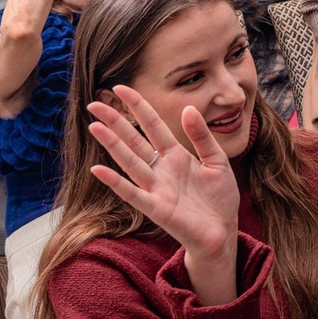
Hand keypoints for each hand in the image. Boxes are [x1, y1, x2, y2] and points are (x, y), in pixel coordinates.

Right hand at [86, 86, 239, 267]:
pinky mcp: (156, 208)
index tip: (121, 87)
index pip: (153, 125)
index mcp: (176, 155)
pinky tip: (99, 169)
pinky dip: (115, 181)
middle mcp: (161, 169)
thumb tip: (188, 108)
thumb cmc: (219, 197)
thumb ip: (202, 136)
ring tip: (94, 126)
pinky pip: (132, 192)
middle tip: (94, 104)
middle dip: (115, 122)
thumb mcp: (217, 160)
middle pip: (134, 140)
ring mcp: (156, 188)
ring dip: (112, 145)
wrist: (222, 231)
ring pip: (130, 161)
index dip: (138, 107)